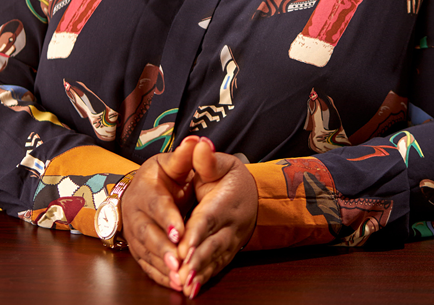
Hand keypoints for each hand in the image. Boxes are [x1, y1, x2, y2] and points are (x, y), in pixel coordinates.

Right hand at [121, 135, 199, 290]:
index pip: (156, 204)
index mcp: (145, 188)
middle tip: (178, 262)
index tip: (180, 230)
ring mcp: (134, 233)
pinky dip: (159, 275)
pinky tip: (173, 283)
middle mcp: (135, 212)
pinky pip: (146, 265)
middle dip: (162, 248)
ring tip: (178, 278)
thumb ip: (185, 156)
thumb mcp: (173, 163)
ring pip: (145, 252)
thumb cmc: (162, 176)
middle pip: (146, 232)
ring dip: (161, 266)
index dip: (167, 217)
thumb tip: (196, 140)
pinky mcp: (137, 249)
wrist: (142, 191)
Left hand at [175, 138, 258, 297]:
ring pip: (214, 259)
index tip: (184, 245)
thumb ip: (206, 159)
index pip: (210, 216)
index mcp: (226, 199)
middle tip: (181, 272)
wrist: (252, 195)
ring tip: (184, 285)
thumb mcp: (220, 163)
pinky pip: (216, 268)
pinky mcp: (228, 252)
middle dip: (197, 259)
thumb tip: (199, 143)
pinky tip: (191, 291)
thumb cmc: (229, 177)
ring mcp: (231, 240)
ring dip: (199, 273)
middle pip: (212, 242)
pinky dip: (204, 279)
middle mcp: (231, 223)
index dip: (197, 231)